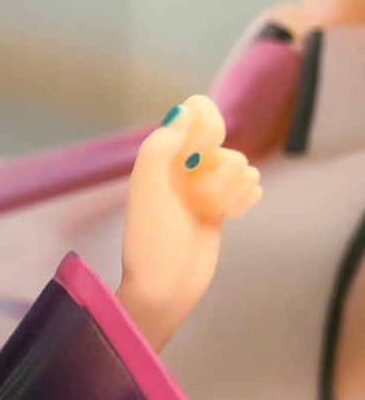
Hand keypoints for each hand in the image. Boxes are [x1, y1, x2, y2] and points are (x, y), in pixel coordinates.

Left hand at [117, 96, 260, 350]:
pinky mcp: (221, 206)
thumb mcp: (148, 193)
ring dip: (231, 188)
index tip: (197, 156)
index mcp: (160, 155)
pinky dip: (243, 199)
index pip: (196, 111)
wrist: (165, 289)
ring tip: (208, 211)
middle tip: (198, 195)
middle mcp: (181, 167)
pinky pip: (250, 185)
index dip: (208, 126)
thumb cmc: (151, 243)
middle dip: (219, 168)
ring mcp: (203, 187)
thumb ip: (159, 149)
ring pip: (241, 164)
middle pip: (224, 141)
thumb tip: (184, 110)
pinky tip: (225, 216)